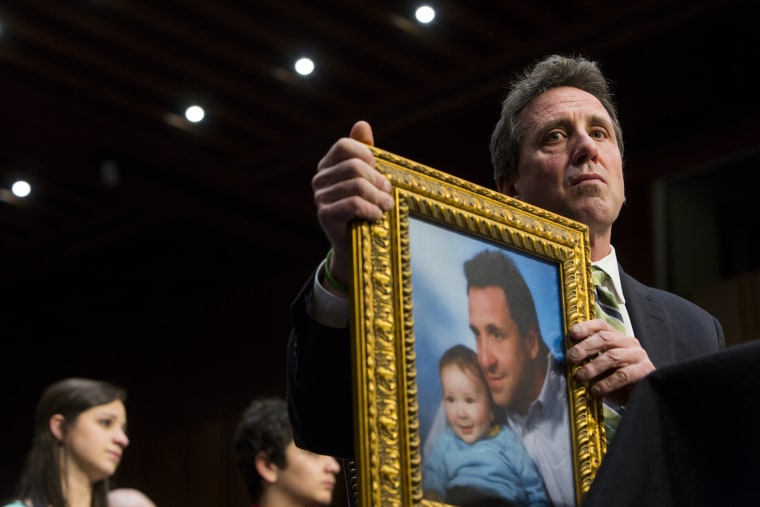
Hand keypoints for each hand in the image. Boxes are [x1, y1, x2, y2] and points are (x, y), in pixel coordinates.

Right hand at [313, 120, 394, 283]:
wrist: (355, 243)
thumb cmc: (364, 206)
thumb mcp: (367, 178)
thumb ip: (364, 152)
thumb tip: (362, 124)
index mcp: (329, 164)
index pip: (345, 146)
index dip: (366, 155)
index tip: (378, 169)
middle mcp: (320, 178)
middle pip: (354, 166)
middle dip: (377, 180)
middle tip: (388, 193)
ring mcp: (320, 197)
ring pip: (357, 186)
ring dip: (378, 198)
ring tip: (386, 206)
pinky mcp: (325, 215)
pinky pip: (353, 204)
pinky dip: (371, 210)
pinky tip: (377, 216)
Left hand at [567, 319, 654, 402]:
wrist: (640, 398)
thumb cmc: (616, 381)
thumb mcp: (599, 369)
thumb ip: (586, 361)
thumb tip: (564, 359)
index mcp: (617, 337)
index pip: (601, 326)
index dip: (586, 327)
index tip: (572, 333)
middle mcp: (629, 342)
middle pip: (605, 338)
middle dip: (585, 347)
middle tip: (571, 357)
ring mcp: (638, 355)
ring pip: (612, 356)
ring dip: (593, 366)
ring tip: (580, 376)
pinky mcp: (644, 371)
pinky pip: (623, 375)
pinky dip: (606, 383)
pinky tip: (596, 389)